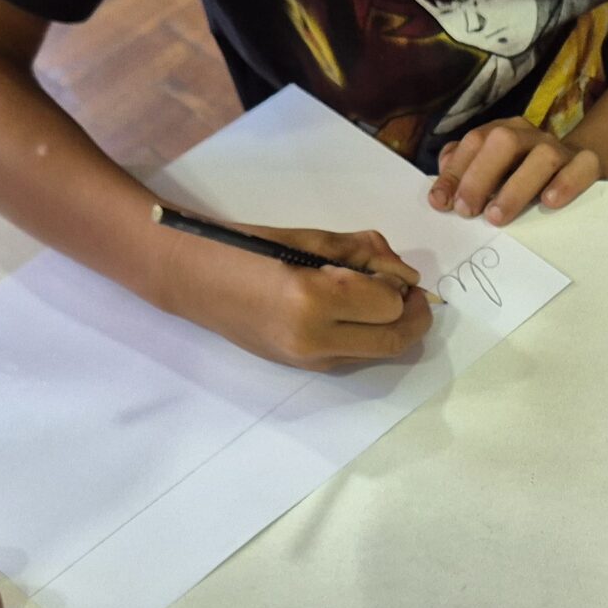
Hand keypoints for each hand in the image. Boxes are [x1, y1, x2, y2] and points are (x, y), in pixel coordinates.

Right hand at [151, 222, 430, 370]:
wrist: (194, 281)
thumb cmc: (246, 248)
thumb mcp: (309, 238)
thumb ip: (363, 253)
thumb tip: (406, 275)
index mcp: (313, 300)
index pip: (388, 304)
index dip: (399, 285)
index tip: (391, 269)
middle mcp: (314, 340)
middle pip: (394, 341)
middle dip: (414, 317)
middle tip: (413, 294)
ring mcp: (309, 361)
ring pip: (379, 354)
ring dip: (392, 328)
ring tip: (380, 298)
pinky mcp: (304, 369)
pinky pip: (355, 357)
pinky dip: (368, 336)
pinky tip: (355, 313)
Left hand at [429, 118, 600, 223]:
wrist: (578, 169)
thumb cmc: (524, 179)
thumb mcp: (492, 175)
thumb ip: (464, 175)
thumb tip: (441, 192)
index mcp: (503, 132)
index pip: (474, 142)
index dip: (455, 171)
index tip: (440, 202)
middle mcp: (530, 135)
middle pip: (503, 141)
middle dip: (479, 176)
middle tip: (466, 211)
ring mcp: (560, 149)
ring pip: (542, 156)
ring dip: (516, 187)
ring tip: (496, 217)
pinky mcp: (588, 164)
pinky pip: (582, 166)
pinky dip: (566, 183)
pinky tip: (549, 202)